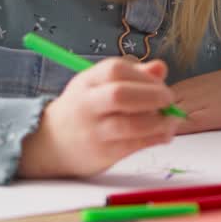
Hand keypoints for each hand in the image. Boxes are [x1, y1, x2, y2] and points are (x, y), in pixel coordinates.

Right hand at [19, 58, 179, 177]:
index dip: (143, 75)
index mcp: (86, 82)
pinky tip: (164, 135)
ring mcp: (93, 131)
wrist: (49, 144)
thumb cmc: (84, 109)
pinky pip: (133, 146)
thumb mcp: (99, 85)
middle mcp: (87, 105)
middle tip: (169, 99)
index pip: (115, 70)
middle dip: (153, 95)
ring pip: (128, 124)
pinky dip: (155, 138)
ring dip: (158, 122)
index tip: (160, 81)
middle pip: (120, 95)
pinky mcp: (102, 153)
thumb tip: (161, 68)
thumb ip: (132, 75)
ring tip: (171, 120)